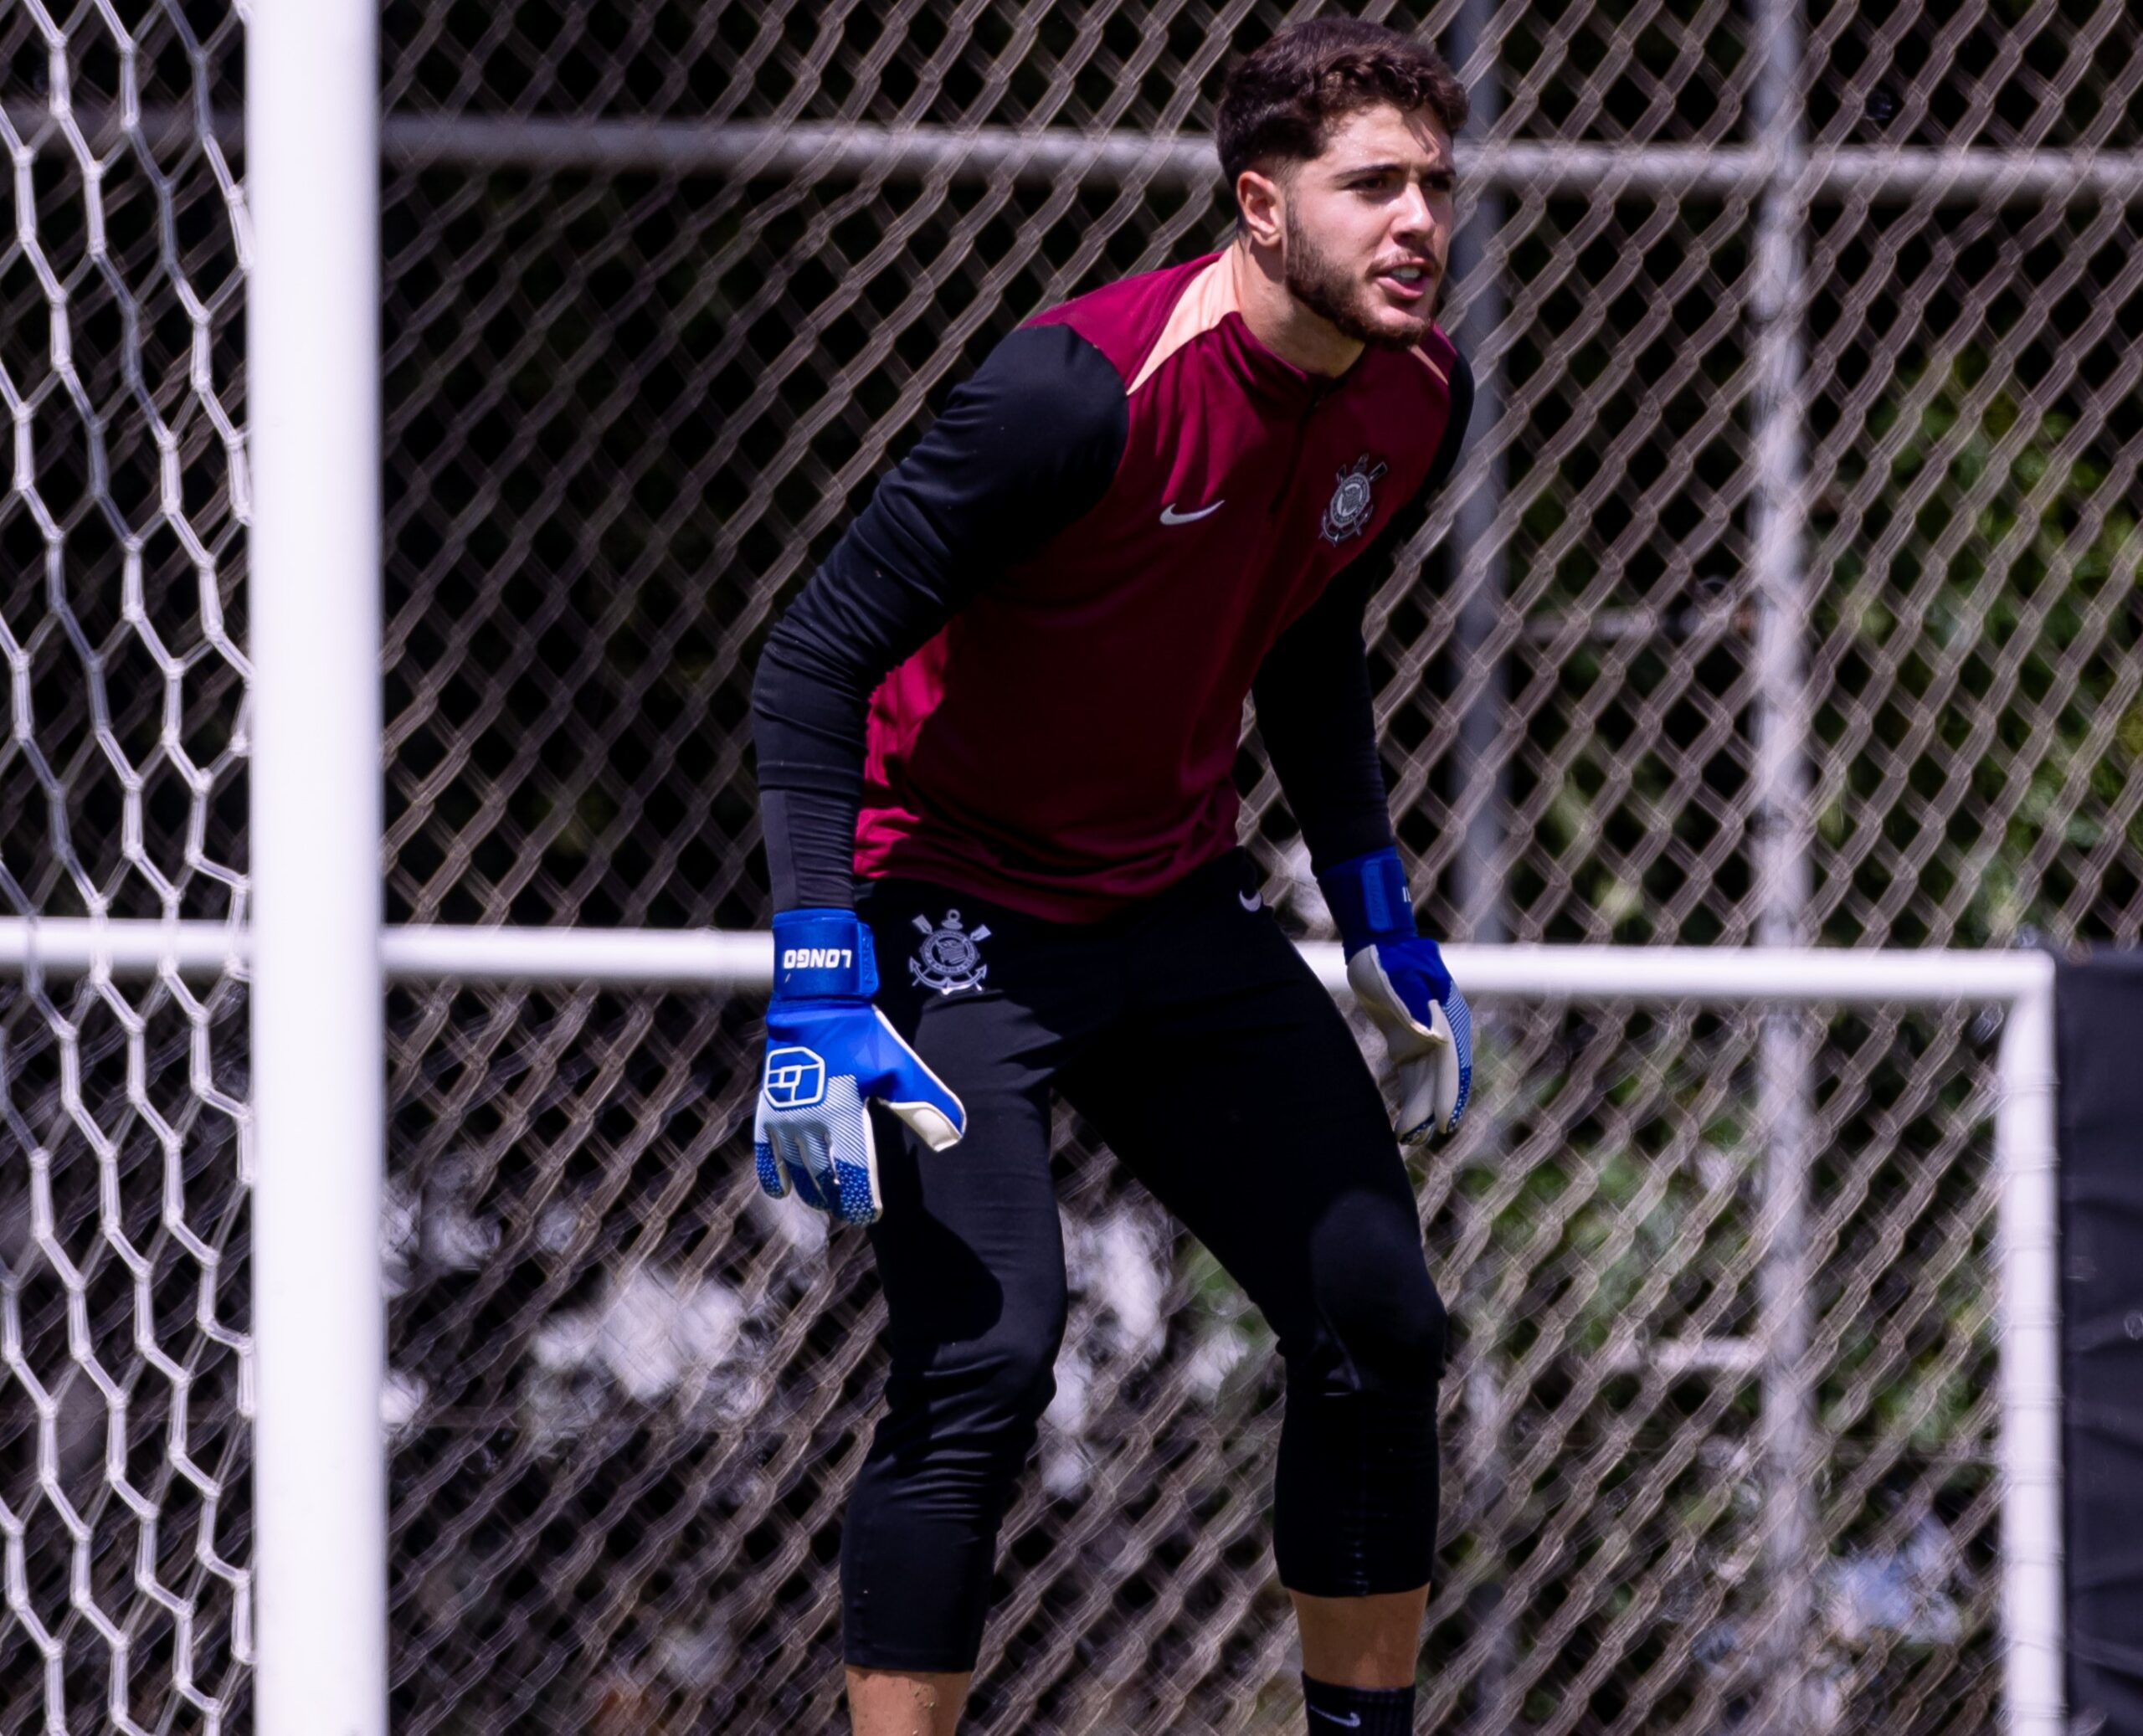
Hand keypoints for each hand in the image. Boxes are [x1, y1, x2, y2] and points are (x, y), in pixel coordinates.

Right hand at [754, 909, 964, 1224]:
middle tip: (852, 1210)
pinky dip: (772, 1174)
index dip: (863, 1201)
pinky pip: (764, 1152)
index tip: (873, 1214)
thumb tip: (952, 1140)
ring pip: (796, 1170)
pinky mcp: (768, 1107)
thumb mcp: (900, 1068)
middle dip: (838, 1199)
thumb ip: (925, 1106)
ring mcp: (785, 1116)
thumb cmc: (863, 1035)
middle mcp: (810, 1121)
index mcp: (844, 1115)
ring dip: (812, 1190)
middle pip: (823, 1178)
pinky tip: (782, 1190)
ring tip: (825, 1201)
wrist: (817, 1003)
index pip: (853, 1175)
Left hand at [1346, 937, 1471, 1140]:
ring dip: (1420, 1112)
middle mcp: (1442, 1035)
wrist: (1379, 945)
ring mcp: (1427, 1042)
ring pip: (1428, 1086)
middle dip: (1431, 1112)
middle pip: (1441, 1082)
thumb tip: (1433, 1037)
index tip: (1444, 1122)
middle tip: (1414, 1139)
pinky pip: (1415, 1080)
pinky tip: (1403, 1123)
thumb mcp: (1398, 978)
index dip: (1449, 1096)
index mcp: (1447, 1020)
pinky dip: (1411, 1101)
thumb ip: (1412, 1004)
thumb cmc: (1389, 960)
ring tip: (1406, 1139)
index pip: (1451, 1065)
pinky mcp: (1409, 1045)